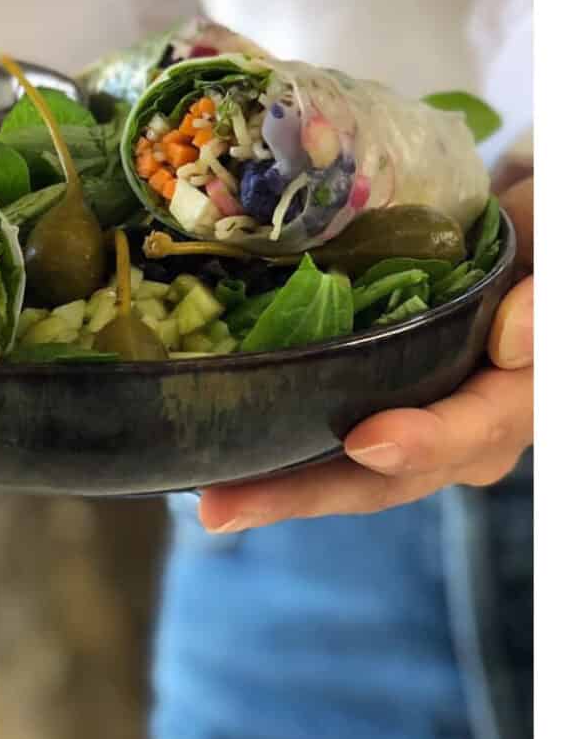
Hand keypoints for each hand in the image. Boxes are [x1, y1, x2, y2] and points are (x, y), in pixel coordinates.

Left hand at [197, 176, 533, 531]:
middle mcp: (469, 427)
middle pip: (391, 475)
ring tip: (210, 503)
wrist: (510, 231)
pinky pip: (321, 442)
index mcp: (521, 393)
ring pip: (347, 472)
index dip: (427, 440)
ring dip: (277, 488)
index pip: (476, 428)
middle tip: (227, 508)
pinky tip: (209, 460)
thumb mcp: (552, 234)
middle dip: (309, 492)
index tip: (369, 441)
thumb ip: (544, 286)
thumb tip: (512, 339)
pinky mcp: (371, 408)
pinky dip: (271, 453)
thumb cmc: (533, 232)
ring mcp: (417, 424)